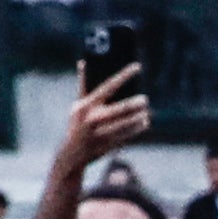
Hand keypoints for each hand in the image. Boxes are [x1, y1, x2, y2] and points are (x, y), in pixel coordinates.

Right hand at [32, 60, 147, 218]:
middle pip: (117, 110)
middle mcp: (91, 120)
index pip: (108, 86)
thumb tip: (83, 62)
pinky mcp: (106, 146)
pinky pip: (125, 136)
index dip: (124, 76)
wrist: (70, 155)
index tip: (137, 67)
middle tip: (145, 100)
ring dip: (137, 119)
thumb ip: (83, 84)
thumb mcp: (77, 106)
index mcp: (85, 106)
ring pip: (123, 125)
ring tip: (147, 114)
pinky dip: (135, 130)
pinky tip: (144, 124)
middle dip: (133, 105)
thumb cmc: (76, 125)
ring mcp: (98, 134)